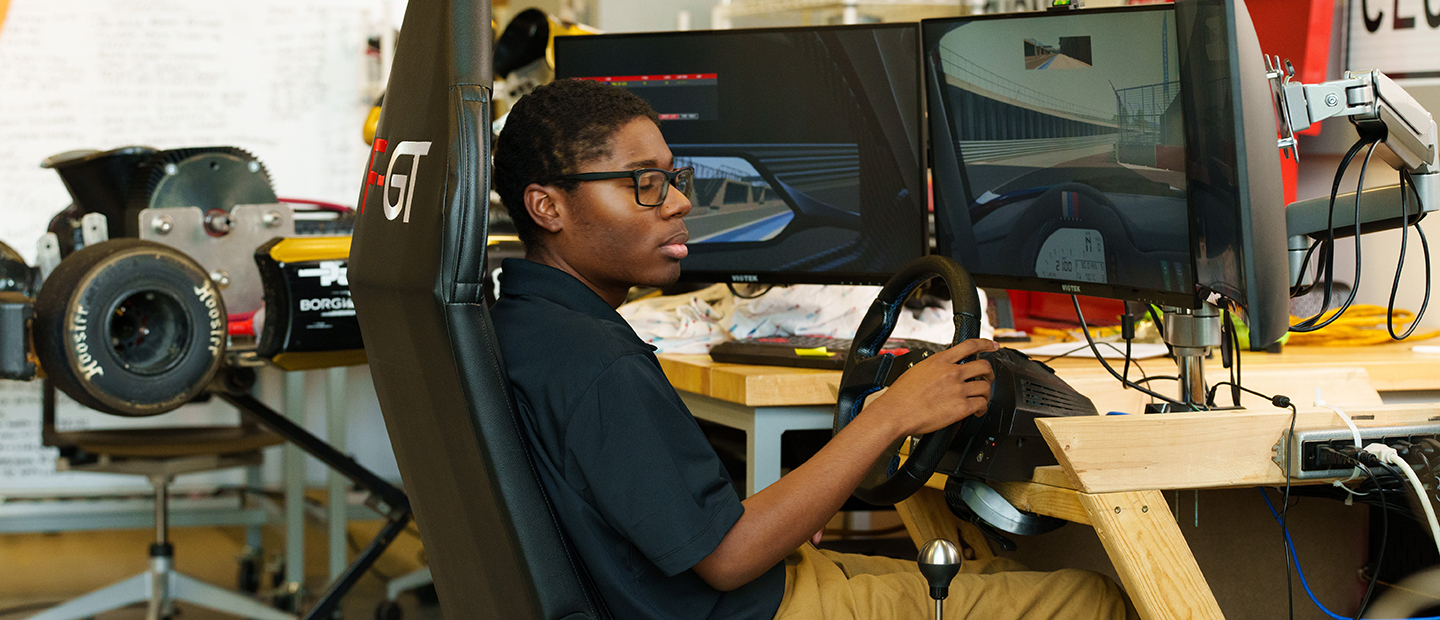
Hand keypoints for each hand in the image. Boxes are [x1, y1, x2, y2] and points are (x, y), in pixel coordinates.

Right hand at [864, 338, 997, 437]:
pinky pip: (981, 404)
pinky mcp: (961, 407)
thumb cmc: (901, 395)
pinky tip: (976, 411)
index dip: (986, 344)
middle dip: (989, 373)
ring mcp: (957, 390)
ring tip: (980, 398)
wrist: (895, 413)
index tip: (992, 346)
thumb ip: (935, 367)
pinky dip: (982, 408)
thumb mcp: (917, 369)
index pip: (970, 345)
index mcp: (940, 361)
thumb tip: (943, 369)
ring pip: (985, 387)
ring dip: (985, 393)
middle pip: (984, 366)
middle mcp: (951, 373)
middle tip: (987, 378)